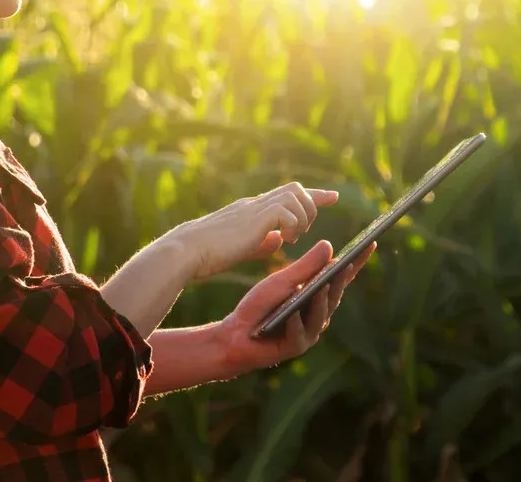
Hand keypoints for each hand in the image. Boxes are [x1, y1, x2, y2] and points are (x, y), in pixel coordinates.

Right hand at [164, 182, 338, 280]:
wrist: (187, 252)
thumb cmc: (206, 255)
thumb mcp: (241, 247)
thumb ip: (262, 243)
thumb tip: (279, 240)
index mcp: (251, 211)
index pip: (287, 195)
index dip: (313, 195)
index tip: (333, 196)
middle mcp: (255, 204)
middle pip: (296, 188)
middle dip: (311, 205)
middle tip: (304, 230)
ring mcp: (255, 209)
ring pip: (295, 196)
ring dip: (302, 217)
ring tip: (292, 237)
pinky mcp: (255, 218)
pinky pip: (287, 211)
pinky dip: (293, 225)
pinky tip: (284, 239)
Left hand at [212, 239, 375, 371]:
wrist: (235, 334)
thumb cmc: (259, 306)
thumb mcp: (281, 281)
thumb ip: (305, 267)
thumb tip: (329, 245)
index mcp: (317, 296)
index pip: (340, 276)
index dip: (356, 261)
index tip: (370, 242)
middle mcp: (318, 315)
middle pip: (334, 295)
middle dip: (341, 279)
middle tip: (347, 262)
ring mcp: (309, 332)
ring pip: (320, 315)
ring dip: (322, 301)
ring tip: (323, 284)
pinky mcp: (295, 347)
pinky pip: (298, 334)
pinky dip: (295, 325)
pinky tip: (291, 315)